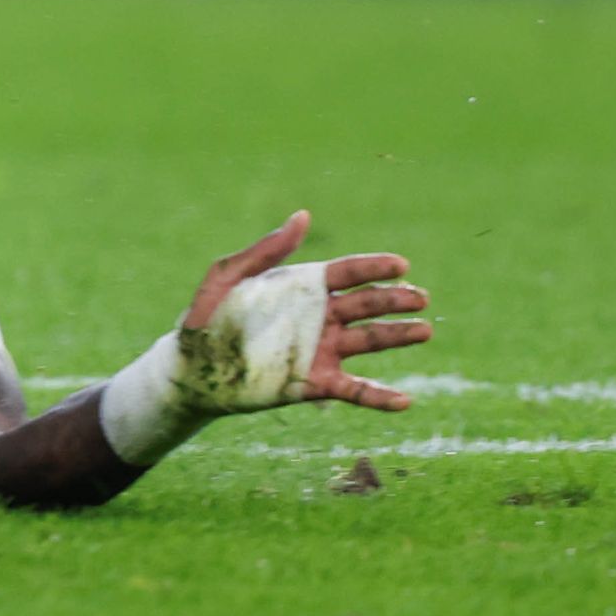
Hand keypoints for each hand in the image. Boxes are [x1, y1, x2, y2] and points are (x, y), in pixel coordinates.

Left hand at [174, 212, 432, 417]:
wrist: (191, 369)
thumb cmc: (206, 316)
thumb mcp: (229, 276)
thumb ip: (265, 251)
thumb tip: (303, 216)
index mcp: (302, 286)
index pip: (347, 273)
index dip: (375, 267)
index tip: (401, 265)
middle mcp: (318, 318)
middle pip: (365, 305)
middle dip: (394, 300)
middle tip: (420, 298)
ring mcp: (320, 351)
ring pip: (368, 341)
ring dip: (397, 336)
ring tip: (424, 330)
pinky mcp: (314, 384)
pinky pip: (354, 390)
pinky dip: (380, 396)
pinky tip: (404, 400)